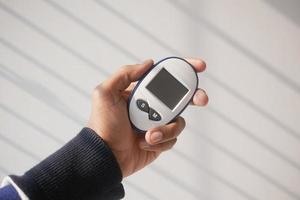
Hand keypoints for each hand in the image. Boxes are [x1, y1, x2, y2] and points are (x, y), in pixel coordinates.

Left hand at [87, 58, 207, 177]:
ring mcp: (158, 123)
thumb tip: (149, 64)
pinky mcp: (161, 140)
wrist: (106, 156)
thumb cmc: (103, 125)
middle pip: (180, 97)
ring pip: (178, 121)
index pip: (165, 77)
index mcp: (141, 92)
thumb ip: (125, 74)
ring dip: (165, 128)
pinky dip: (159, 141)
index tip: (199, 66)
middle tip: (201, 99)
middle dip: (194, 96)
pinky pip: (173, 138)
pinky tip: (143, 143)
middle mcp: (152, 106)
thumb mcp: (105, 94)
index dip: (183, 70)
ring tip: (148, 134)